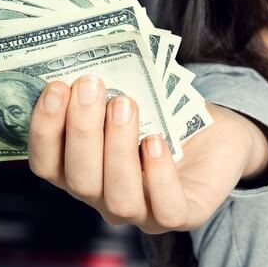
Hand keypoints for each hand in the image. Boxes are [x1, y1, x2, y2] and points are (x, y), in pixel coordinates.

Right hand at [27, 74, 258, 233]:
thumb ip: (108, 87)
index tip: (56, 86)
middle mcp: (105, 197)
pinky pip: (165, 209)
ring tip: (125, 105)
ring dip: (117, 149)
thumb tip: (85, 52)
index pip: (47, 164)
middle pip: (80, 180)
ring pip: (118, 198)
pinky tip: (156, 142)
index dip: (45, 129)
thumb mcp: (137, 95)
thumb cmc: (170, 113)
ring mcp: (142, 212)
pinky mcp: (183, 215)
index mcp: (82, 170)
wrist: (222, 133)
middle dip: (81, 130)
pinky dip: (158, 176)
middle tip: (91, 86)